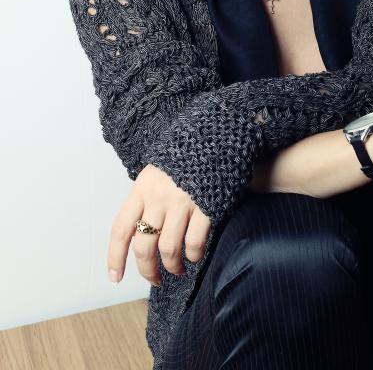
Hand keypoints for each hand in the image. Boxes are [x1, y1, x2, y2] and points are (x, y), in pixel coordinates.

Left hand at [107, 164, 211, 286]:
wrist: (216, 135)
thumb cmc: (185, 156)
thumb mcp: (157, 171)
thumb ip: (147, 198)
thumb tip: (140, 232)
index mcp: (142, 188)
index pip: (120, 229)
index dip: (115, 258)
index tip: (115, 278)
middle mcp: (158, 196)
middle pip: (144, 245)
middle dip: (147, 270)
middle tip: (155, 279)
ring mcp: (182, 201)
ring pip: (168, 248)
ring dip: (172, 266)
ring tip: (177, 269)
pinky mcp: (205, 205)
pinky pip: (194, 242)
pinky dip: (193, 255)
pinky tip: (195, 255)